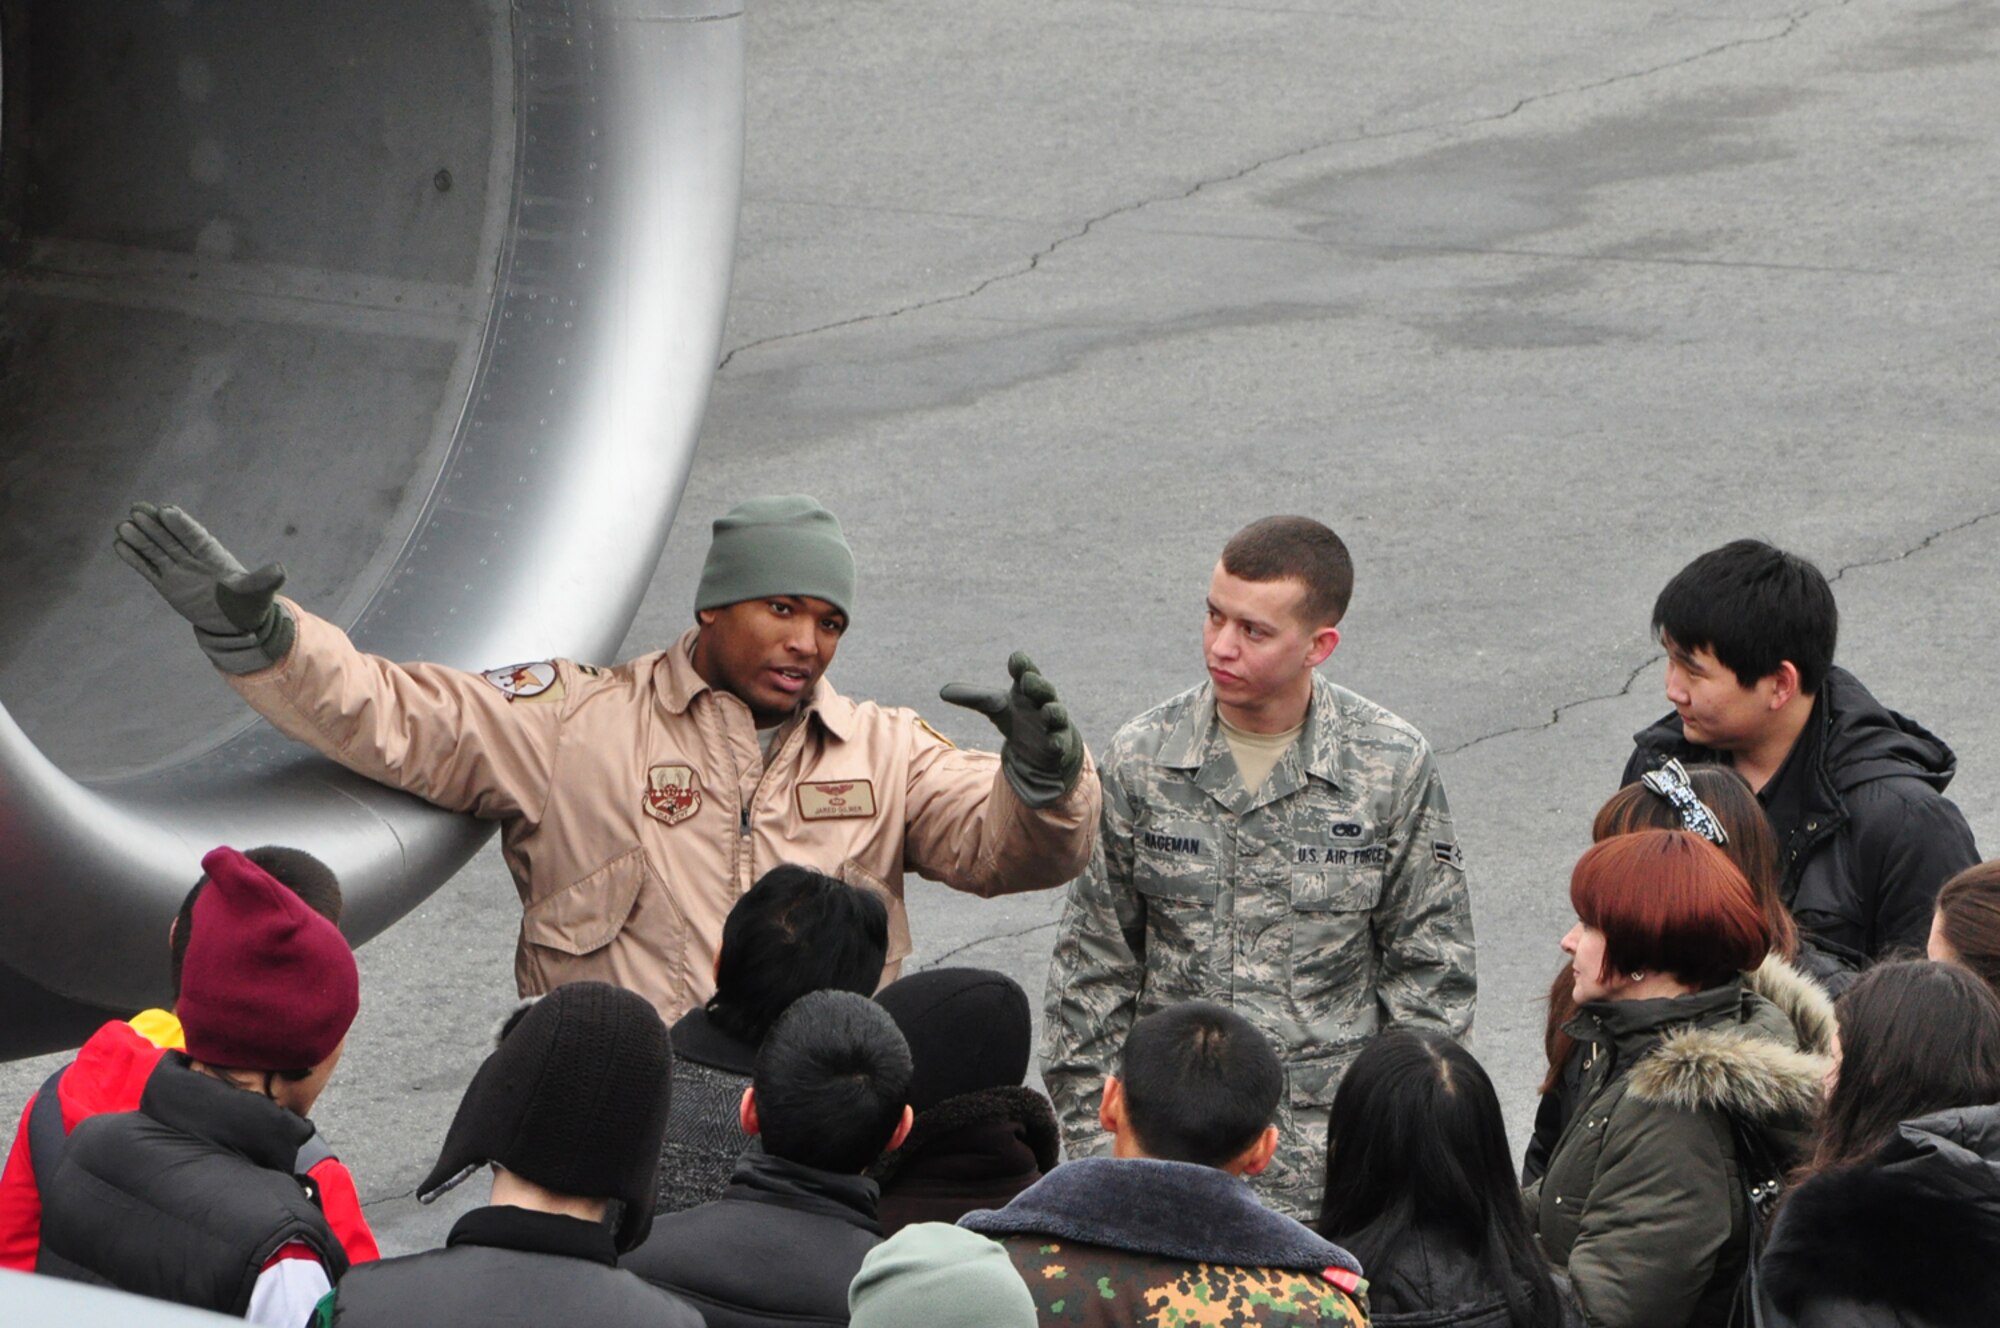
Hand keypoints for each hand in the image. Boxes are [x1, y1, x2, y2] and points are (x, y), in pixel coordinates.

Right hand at [113, 502, 295, 673]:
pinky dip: (134, 558)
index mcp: (214, 554)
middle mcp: (193, 558)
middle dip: (155, 525)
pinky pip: (148, 569)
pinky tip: (119, 544)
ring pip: (155, 551)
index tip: (167, 511)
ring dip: (139, 538)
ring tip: (123, 525)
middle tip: (137, 509)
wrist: (236, 621)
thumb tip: (280, 570)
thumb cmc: (249, 602)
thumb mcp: (258, 591)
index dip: (182, 524)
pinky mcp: (166, 584)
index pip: (195, 536)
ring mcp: (178, 569)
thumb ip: (264, 579)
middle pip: (170, 538)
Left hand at [941, 652, 1083, 808]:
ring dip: (1053, 711)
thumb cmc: (1020, 718)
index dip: (1021, 665)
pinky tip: (1053, 743)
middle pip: (1043, 689)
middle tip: (1027, 680)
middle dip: (1036, 684)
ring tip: (1047, 711)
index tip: (1016, 661)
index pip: (1025, 670)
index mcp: (1026, 687)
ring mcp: (1053, 722)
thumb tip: (942, 692)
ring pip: (1056, 713)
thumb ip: (973, 698)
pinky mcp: (1059, 742)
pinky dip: (1058, 741)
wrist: (1043, 747)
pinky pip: (1060, 740)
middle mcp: (1042, 701)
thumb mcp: (995, 707)